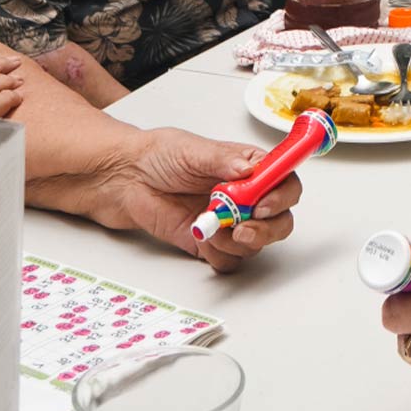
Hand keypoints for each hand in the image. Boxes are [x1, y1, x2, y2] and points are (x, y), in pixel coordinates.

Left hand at [91, 128, 302, 272]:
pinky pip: (230, 260)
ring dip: (238, 242)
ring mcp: (231, 222)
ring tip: (208, 228)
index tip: (263, 204)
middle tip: (242, 228)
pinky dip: (219, 254)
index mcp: (251, 169)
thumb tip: (249, 169)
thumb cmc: (158, 157)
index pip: (285, 182)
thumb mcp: (192, 150)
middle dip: (267, 229)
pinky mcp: (212, 243)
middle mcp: (247, 197)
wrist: (124, 180)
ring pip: (258, 243)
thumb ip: (223, 160)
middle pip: (280, 220)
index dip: (283, 196)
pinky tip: (200, 237)